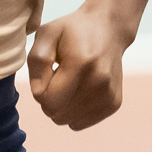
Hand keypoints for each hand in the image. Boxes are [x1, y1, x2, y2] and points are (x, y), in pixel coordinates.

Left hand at [27, 5, 132, 130]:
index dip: (40, 90)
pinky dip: (76, 110)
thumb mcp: (47, 33)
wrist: (108, 29)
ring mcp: (109, 94)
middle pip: (57, 114)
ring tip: (70, 82)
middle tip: (57, 77)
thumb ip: (37, 60)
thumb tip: (38, 93)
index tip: (47, 73)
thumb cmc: (71, 31)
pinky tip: (81, 89)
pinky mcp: (114, 104)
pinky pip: (81, 122)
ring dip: (63, 106)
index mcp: (81, 62)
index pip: (47, 100)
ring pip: (69, 121)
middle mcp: (99, 81)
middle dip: (50, 99)